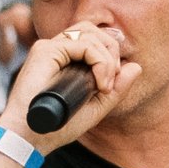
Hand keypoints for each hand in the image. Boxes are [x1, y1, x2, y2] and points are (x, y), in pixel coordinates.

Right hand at [1, 22, 142, 153]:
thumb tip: (136, 66)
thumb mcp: (96, 107)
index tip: (110, 83)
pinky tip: (99, 83)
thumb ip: (115, 88)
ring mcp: (49, 47)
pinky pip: (82, 44)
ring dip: (106, 58)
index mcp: (65, 59)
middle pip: (93, 30)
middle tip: (111, 80)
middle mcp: (56, 49)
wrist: (32, 137)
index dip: (110, 54)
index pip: (93, 38)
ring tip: (104, 85)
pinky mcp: (45, 50)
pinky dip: (98, 61)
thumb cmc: (58, 126)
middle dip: (111, 50)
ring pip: (90, 33)